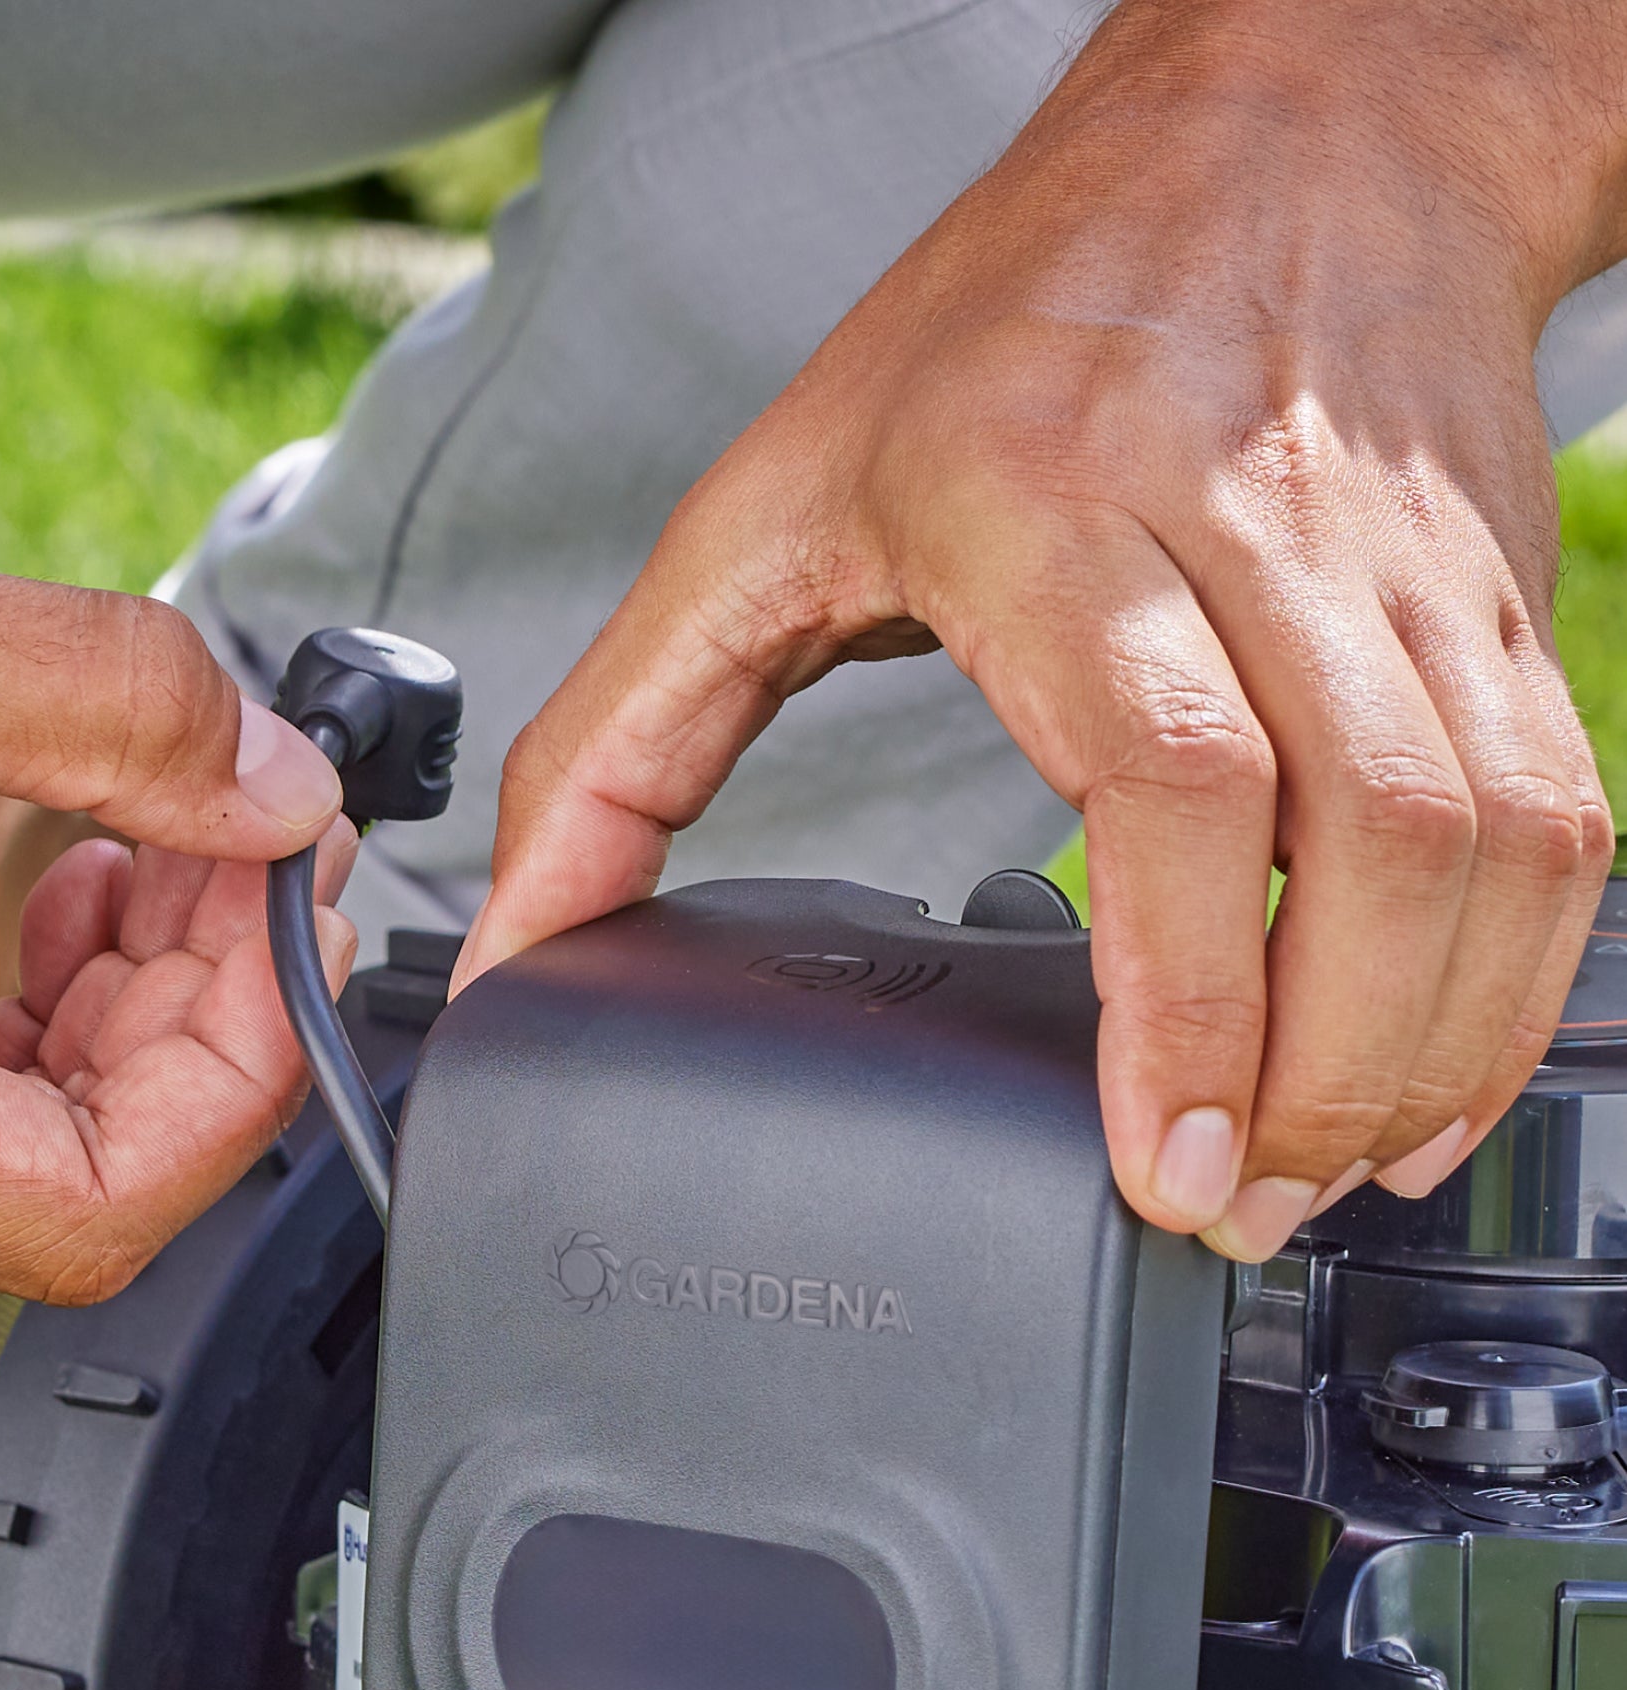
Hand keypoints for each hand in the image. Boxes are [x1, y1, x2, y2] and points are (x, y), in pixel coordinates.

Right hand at [0, 358, 348, 1300]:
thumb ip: (106, 710)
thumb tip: (281, 793)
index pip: (93, 1208)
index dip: (237, 1074)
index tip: (281, 911)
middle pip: (60, 1193)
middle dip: (185, 1025)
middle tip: (235, 852)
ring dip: (107, 1022)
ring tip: (144, 852)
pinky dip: (14, 1027)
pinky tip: (46, 897)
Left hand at [467, 0, 1626, 1260]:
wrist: (1286, 123)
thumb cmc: (1008, 325)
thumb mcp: (761, 510)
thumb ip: (614, 740)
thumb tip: (524, 947)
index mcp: (1052, 504)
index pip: (1171, 773)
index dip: (1181, 991)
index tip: (1157, 1156)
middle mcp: (1255, 528)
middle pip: (1364, 835)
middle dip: (1313, 1072)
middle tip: (1222, 1209)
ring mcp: (1402, 571)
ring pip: (1493, 845)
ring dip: (1421, 1052)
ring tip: (1313, 1179)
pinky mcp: (1496, 605)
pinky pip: (1562, 822)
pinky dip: (1512, 984)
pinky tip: (1424, 1088)